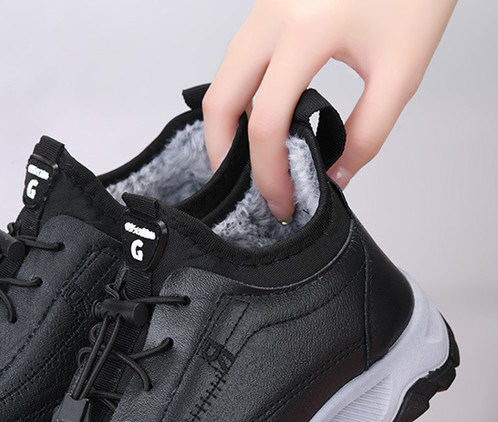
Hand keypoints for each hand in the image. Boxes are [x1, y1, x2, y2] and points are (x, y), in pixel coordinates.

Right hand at [203, 0, 457, 221]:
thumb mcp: (402, 70)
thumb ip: (368, 133)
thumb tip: (334, 176)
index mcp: (307, 30)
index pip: (267, 122)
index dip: (270, 173)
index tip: (283, 200)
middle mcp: (273, 15)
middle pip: (221, 101)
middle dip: (223, 155)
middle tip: (244, 188)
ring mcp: (264, 7)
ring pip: (222, 79)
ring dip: (227, 127)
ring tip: (250, 161)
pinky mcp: (267, 6)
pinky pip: (236, 61)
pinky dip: (238, 99)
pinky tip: (257, 121)